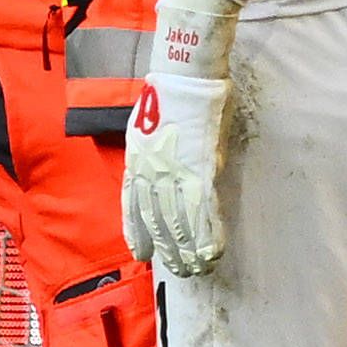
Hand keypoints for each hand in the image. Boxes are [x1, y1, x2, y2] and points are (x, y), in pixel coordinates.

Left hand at [122, 72, 232, 275]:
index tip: (141, 254)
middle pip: (157, 222)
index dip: (137, 234)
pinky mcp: (201, 170)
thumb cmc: (172, 97)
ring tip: (196, 268)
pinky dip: (209, 233)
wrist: (184, 76)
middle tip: (179, 269)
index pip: (134, 208)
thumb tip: (171, 179)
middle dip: (167, 250)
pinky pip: (204, 210)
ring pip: (180, 223)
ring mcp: (176, 174)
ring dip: (188, 250)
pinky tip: (212, 250)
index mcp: (137, 164)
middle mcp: (152, 174)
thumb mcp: (147, 130)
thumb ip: (157, 159)